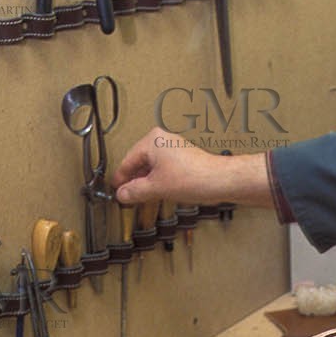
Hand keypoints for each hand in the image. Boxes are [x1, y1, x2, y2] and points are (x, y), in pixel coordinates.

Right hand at [113, 132, 242, 206]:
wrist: (219, 180)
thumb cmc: (194, 177)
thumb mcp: (156, 188)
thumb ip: (134, 191)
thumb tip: (122, 194)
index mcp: (152, 141)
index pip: (127, 161)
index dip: (120, 179)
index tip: (116, 190)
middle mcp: (162, 140)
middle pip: (138, 163)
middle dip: (133, 181)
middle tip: (126, 195)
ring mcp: (173, 148)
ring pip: (151, 166)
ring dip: (145, 182)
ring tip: (141, 196)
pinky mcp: (183, 157)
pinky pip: (163, 168)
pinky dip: (158, 180)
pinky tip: (158, 191)